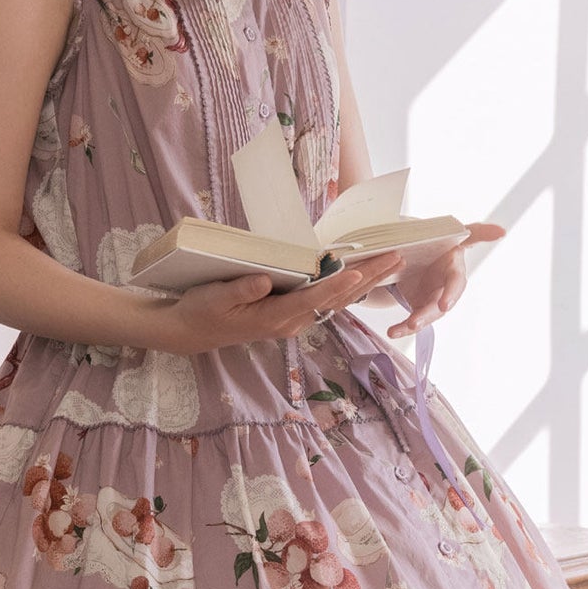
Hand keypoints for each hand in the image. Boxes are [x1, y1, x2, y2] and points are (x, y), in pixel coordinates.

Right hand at [159, 248, 407, 354]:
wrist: (192, 331)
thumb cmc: (202, 310)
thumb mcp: (214, 297)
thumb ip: (241, 289)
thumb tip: (265, 281)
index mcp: (274, 317)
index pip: (313, 299)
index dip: (338, 285)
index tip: (360, 271)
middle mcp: (290, 322)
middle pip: (335, 300)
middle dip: (366, 279)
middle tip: (395, 257)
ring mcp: (292, 320)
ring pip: (335, 302)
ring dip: (364, 283)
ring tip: (390, 263)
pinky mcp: (290, 314)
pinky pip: (325, 301)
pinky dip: (347, 287)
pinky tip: (362, 276)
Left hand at [383, 222, 506, 337]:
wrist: (422, 254)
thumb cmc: (441, 244)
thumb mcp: (452, 234)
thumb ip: (478, 232)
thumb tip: (501, 231)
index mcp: (454, 267)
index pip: (456, 281)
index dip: (450, 293)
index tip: (444, 305)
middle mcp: (447, 287)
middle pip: (441, 302)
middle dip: (430, 313)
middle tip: (418, 321)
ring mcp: (436, 299)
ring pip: (429, 314)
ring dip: (417, 321)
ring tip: (404, 328)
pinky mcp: (423, 307)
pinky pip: (414, 320)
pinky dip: (403, 327)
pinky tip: (393, 332)